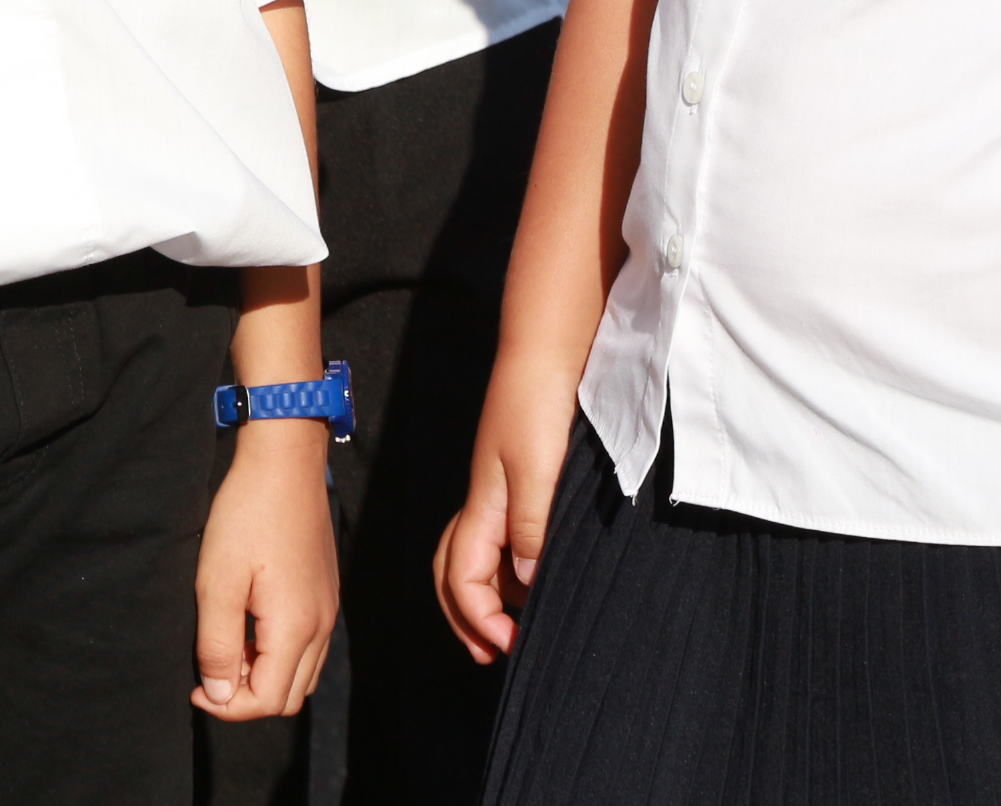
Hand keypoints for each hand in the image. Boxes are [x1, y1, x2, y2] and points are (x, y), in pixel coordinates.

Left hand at [194, 423, 339, 720]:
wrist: (284, 462)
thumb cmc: (246, 516)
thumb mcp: (218, 581)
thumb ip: (219, 644)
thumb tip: (220, 694)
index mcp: (297, 628)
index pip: (268, 701)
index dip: (228, 706)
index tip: (195, 687)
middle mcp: (321, 627)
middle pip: (289, 696)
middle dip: (247, 697)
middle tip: (209, 669)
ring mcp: (327, 610)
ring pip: (302, 674)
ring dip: (263, 676)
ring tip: (226, 647)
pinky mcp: (325, 593)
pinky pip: (308, 647)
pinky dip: (278, 654)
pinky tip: (248, 624)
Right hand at [435, 355, 575, 661]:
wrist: (547, 350)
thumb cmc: (538, 404)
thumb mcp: (539, 469)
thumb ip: (532, 528)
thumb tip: (524, 586)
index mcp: (484, 505)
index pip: (462, 577)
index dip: (479, 618)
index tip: (509, 646)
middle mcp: (486, 502)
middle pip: (453, 570)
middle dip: (465, 616)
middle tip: (492, 651)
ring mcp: (499, 489)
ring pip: (473, 554)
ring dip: (485, 595)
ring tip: (515, 624)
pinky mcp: (518, 477)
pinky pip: (499, 536)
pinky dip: (507, 567)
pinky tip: (535, 572)